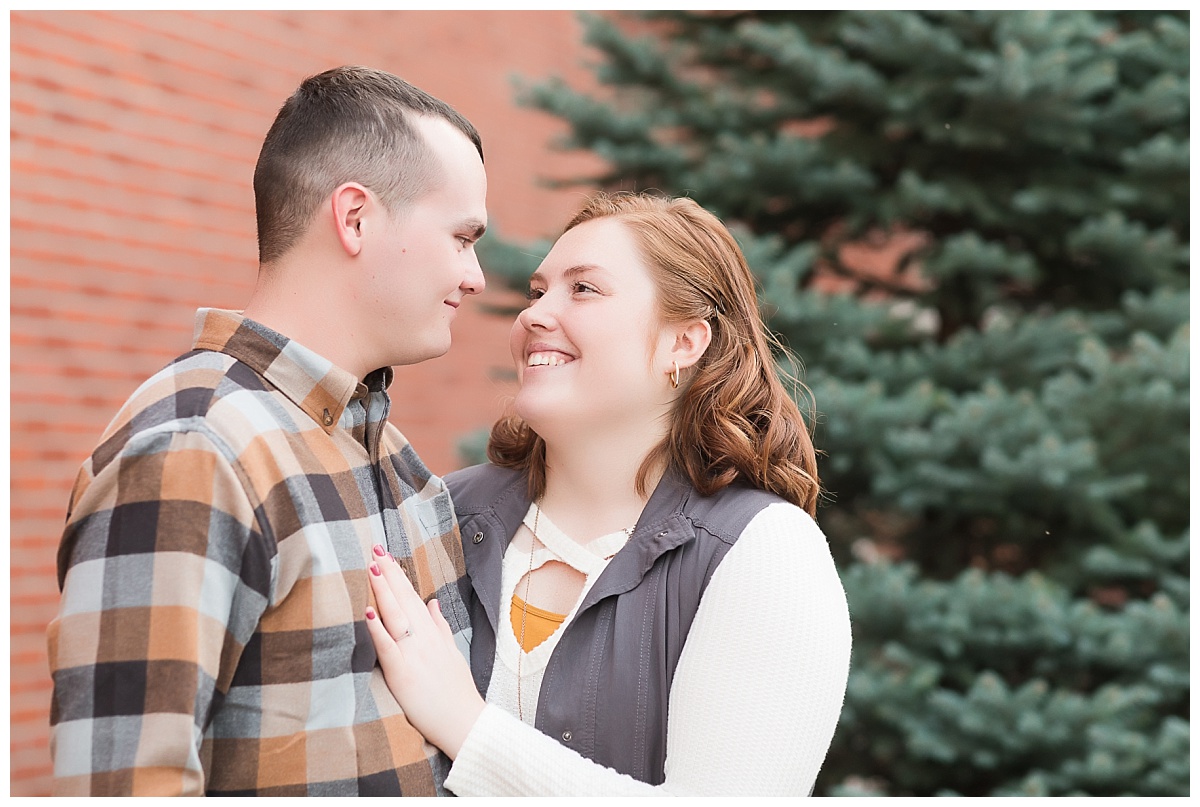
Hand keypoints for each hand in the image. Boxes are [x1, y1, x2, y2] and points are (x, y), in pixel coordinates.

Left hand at [364, 546, 484, 758]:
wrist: (464, 721)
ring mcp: (414, 654)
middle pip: (404, 599)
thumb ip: (440, 626)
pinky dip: (378, 629)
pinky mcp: (402, 673)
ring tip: (372, 568)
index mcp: (433, 633)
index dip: (398, 575)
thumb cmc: (455, 690)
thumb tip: (433, 602)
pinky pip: (388, 647)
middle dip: (389, 574)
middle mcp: (424, 638)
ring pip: (396, 616)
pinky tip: (368, 612)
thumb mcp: (451, 652)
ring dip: (383, 591)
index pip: (413, 596)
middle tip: (375, 549)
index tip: (385, 555)